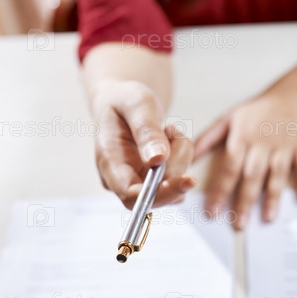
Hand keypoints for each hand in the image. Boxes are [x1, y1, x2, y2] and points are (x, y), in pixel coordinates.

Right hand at [92, 80, 196, 208]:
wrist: (123, 102)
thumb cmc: (124, 100)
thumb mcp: (136, 104)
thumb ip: (146, 131)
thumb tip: (158, 159)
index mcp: (109, 163)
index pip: (130, 195)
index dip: (159, 194)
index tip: (187, 180)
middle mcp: (121, 180)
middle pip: (156, 196)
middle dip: (176, 170)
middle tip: (175, 134)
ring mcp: (138, 183)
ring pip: (172, 187)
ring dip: (181, 158)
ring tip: (167, 129)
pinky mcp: (153, 181)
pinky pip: (178, 178)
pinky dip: (182, 157)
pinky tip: (170, 138)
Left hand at [193, 89, 296, 229]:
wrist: (293, 94)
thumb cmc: (258, 110)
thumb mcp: (229, 118)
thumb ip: (207, 139)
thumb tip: (188, 159)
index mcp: (242, 136)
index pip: (229, 168)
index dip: (220, 191)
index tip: (213, 211)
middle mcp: (263, 142)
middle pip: (252, 175)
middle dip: (245, 200)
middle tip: (239, 224)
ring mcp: (284, 145)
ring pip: (277, 174)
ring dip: (273, 197)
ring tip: (268, 218)